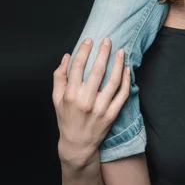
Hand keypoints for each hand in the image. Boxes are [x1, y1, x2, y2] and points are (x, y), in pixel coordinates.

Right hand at [52, 37, 129, 166]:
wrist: (77, 145)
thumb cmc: (66, 118)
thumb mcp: (56, 99)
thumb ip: (59, 77)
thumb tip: (66, 56)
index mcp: (71, 95)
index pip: (78, 67)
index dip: (84, 51)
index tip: (89, 40)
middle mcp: (86, 101)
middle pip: (97, 71)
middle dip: (103, 52)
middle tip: (107, 40)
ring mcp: (100, 108)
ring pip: (113, 81)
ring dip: (118, 64)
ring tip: (120, 51)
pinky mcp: (112, 114)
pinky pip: (122, 94)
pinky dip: (127, 80)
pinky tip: (127, 69)